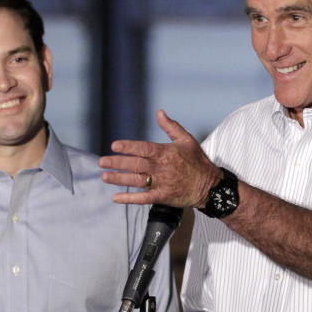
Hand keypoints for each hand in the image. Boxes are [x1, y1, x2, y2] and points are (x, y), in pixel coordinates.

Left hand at [99, 109, 219, 206]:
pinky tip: (116, 198)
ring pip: (136, 180)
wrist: (209, 186)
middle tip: (102, 162)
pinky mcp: (162, 197)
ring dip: (119, 179)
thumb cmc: (197, 162)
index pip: (143, 148)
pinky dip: (129, 199)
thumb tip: (159, 112)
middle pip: (135, 164)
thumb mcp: (187, 140)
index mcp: (166, 153)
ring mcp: (161, 183)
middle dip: (117, 163)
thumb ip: (171, 126)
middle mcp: (162, 168)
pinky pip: (143, 199)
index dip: (128, 147)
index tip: (114, 146)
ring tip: (105, 176)